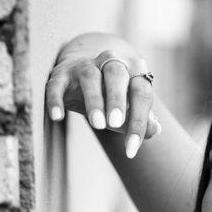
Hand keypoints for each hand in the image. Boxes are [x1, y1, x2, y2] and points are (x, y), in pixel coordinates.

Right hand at [46, 33, 160, 157]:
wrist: (82, 74)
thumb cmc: (111, 97)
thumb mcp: (128, 109)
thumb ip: (142, 120)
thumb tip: (155, 129)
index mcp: (134, 70)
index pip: (141, 93)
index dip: (138, 122)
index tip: (131, 149)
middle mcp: (111, 62)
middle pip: (117, 75)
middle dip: (117, 99)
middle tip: (114, 123)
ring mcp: (85, 66)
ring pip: (90, 76)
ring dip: (94, 99)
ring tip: (97, 124)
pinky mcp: (62, 74)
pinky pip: (57, 84)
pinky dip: (56, 99)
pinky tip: (57, 116)